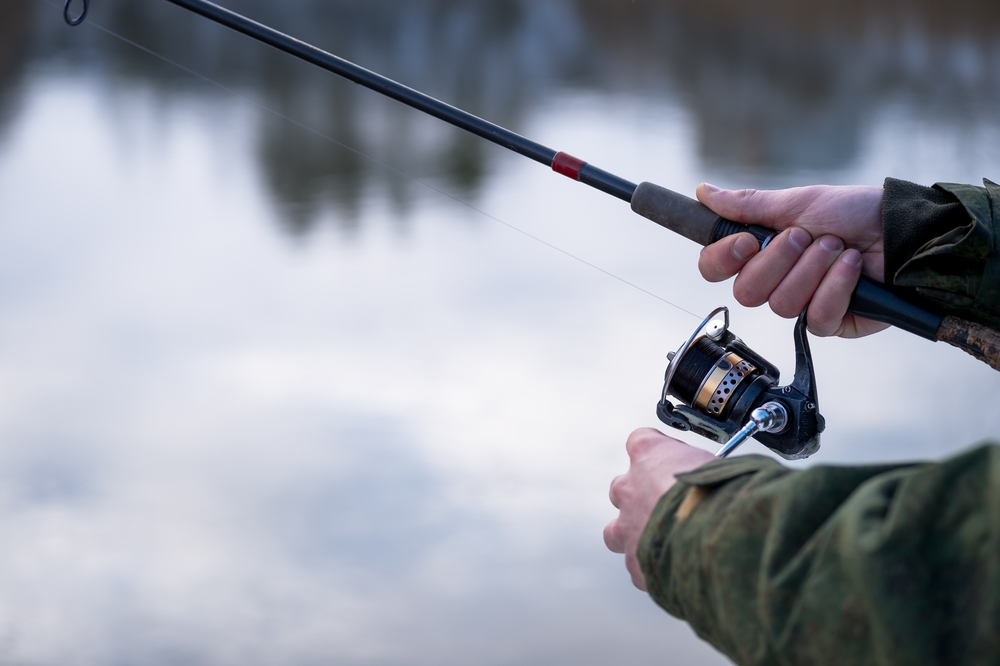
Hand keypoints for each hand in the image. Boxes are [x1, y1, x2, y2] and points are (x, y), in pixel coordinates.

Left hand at [604, 428, 714, 590]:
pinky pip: (638, 566)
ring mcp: (627, 527)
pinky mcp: (635, 564)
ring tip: (666, 542)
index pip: (641, 441)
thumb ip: (709, 469)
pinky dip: (654, 568)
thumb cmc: (723, 496)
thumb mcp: (722, 464)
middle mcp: (630, 488)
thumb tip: (723, 479)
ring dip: (638, 534)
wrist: (718, 540)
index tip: (677, 464)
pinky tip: (677, 567)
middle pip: (624, 488)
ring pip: (618, 531)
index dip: (661, 455)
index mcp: (649, 454)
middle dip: (643, 498)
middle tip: (671, 508)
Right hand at [696, 183, 888, 337]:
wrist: (902, 231)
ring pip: (781, 304)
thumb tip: (704, 191)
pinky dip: (836, 287)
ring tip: (839, 247)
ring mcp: (802, 304)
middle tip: (807, 236)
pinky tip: (852, 267)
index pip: (714, 268)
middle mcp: (776, 281)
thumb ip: (749, 204)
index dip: (723, 259)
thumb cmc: (853, 213)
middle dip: (780, 260)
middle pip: (746, 291)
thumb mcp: (798, 202)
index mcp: (760, 252)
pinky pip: (816, 317)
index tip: (748, 241)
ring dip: (814, 269)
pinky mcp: (831, 322)